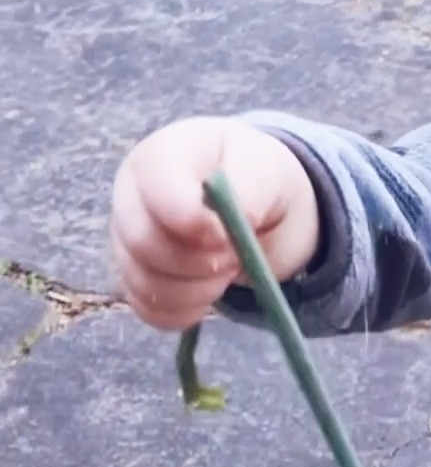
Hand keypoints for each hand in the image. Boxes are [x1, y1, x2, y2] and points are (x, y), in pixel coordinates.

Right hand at [111, 117, 319, 329]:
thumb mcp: (266, 172)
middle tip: (235, 254)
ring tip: (228, 268)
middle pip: (143, 243)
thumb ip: (248, 192)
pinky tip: (209, 294)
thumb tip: (225, 230)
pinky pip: (148, 309)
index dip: (192, 221)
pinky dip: (184, 311)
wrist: (258, 204)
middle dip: (199, 261)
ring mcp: (128, 238)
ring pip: (144, 282)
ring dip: (197, 290)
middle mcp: (132, 194)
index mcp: (162, 156)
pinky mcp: (135, 277)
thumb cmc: (258, 179)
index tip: (226, 236)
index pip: (157, 190)